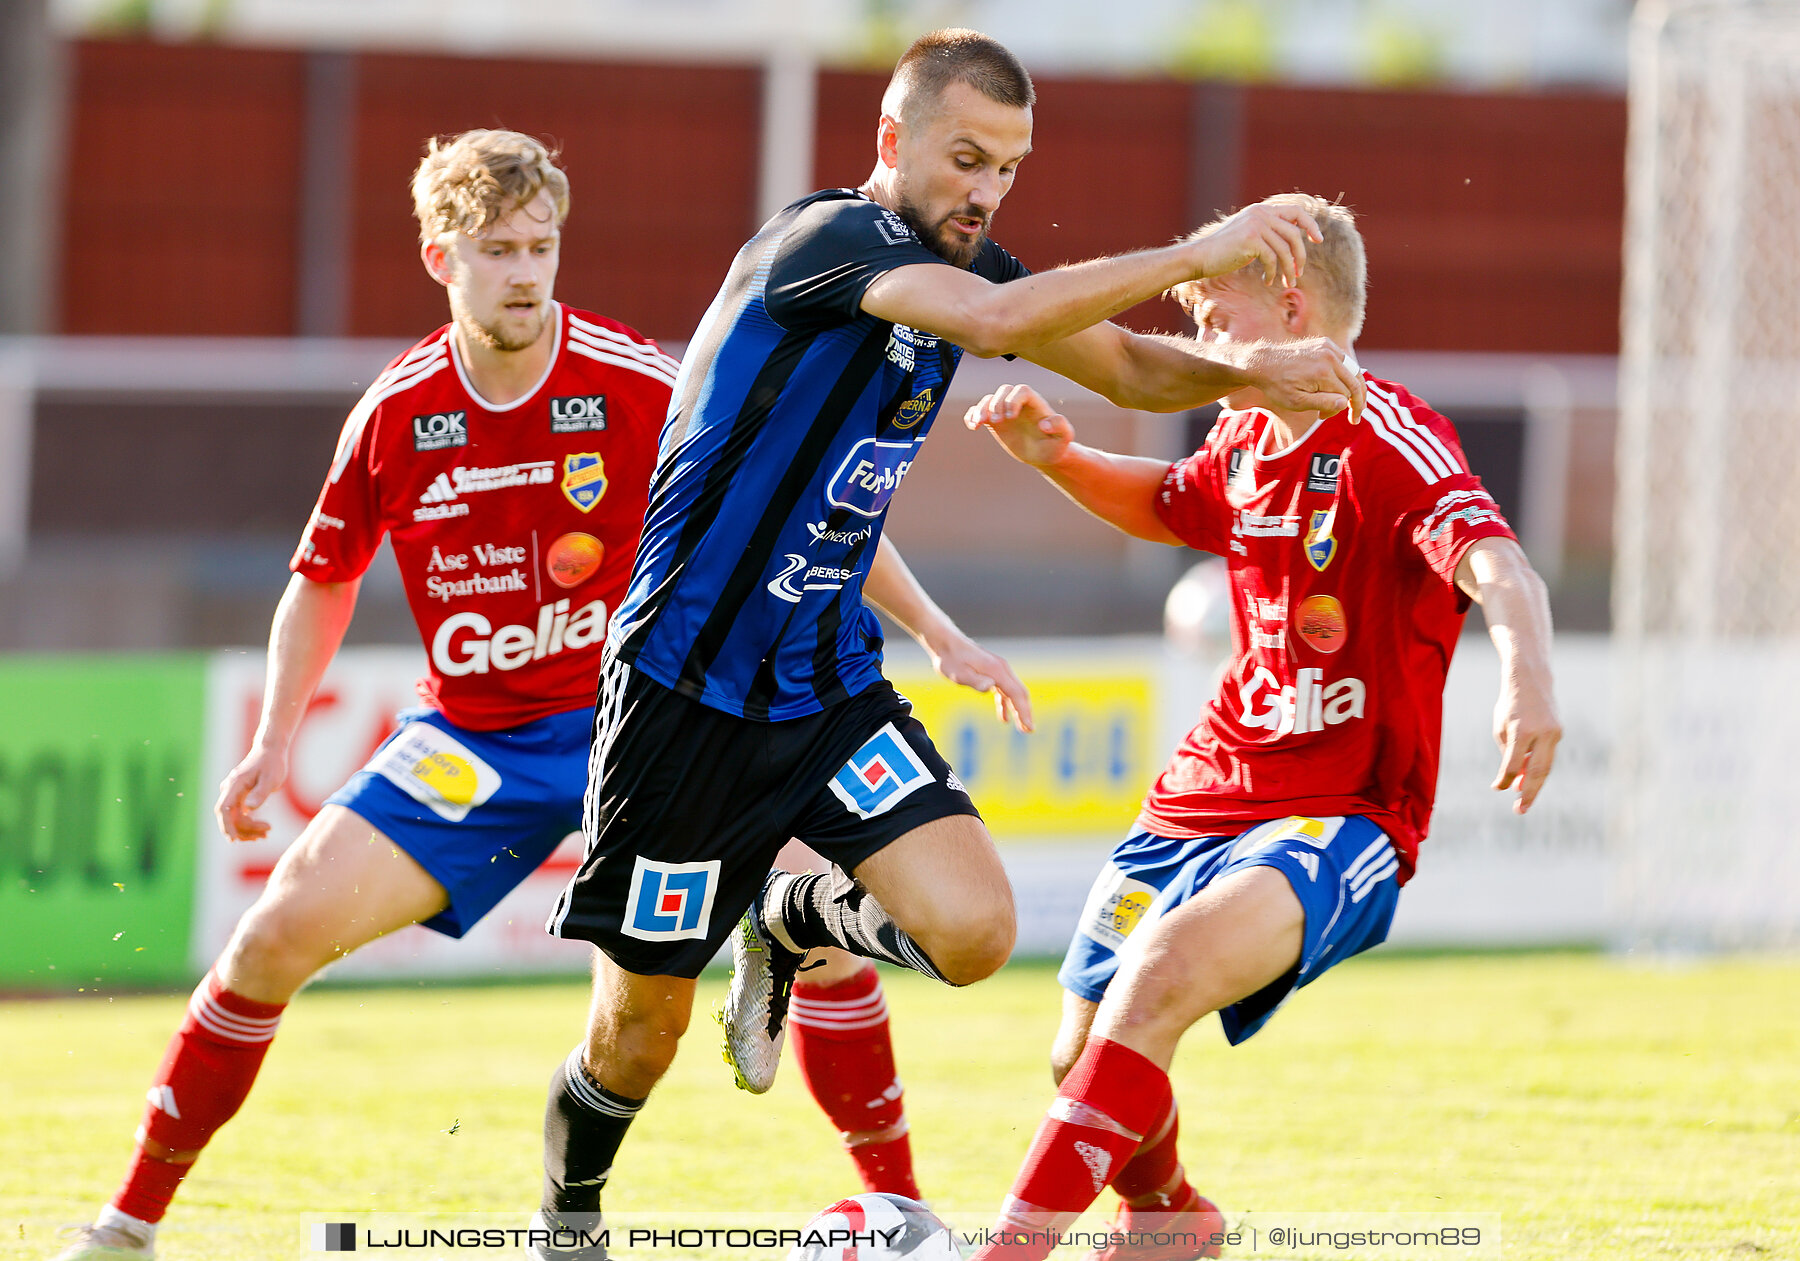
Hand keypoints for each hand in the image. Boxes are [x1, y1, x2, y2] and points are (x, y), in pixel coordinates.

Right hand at [216, 743, 288, 841]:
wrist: (271, 750)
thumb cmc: (273, 763)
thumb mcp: (271, 778)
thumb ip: (260, 793)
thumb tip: (248, 809)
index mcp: (234, 784)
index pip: (224, 809)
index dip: (226, 825)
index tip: (233, 839)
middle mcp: (229, 789)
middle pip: (229, 817)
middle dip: (243, 830)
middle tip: (264, 835)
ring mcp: (232, 793)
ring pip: (234, 818)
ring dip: (248, 829)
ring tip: (266, 833)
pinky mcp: (238, 797)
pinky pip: (239, 814)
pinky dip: (249, 824)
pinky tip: (262, 830)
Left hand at [927, 629, 1033, 732]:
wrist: (946, 643)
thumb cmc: (951, 659)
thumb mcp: (959, 673)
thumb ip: (975, 681)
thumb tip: (990, 687)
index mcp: (997, 671)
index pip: (1016, 694)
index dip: (1023, 712)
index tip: (1028, 728)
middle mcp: (1002, 669)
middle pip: (1020, 693)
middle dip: (1026, 712)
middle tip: (1029, 731)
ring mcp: (998, 670)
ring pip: (1014, 692)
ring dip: (1018, 709)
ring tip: (1022, 727)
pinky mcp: (992, 672)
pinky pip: (1004, 690)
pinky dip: (1007, 704)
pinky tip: (1003, 717)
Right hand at [964, 383, 1073, 467]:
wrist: (1044, 455)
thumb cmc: (1056, 445)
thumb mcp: (1065, 438)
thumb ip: (1061, 426)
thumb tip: (1044, 424)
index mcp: (1035, 403)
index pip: (1022, 390)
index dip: (1014, 400)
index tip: (1011, 417)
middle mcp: (1019, 404)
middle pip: (1003, 390)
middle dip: (997, 404)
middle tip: (997, 422)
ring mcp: (1005, 411)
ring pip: (989, 400)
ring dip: (981, 409)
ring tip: (978, 423)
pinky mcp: (995, 422)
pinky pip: (979, 411)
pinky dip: (972, 416)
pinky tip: (973, 426)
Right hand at [1186, 201, 1322, 286]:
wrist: (1201, 257)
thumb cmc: (1225, 251)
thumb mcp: (1249, 236)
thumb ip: (1269, 233)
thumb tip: (1294, 243)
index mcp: (1262, 210)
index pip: (1296, 211)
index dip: (1311, 225)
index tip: (1318, 240)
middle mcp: (1261, 213)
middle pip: (1295, 233)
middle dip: (1301, 256)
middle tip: (1299, 273)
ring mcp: (1256, 225)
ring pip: (1285, 249)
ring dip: (1288, 269)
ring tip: (1287, 283)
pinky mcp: (1251, 239)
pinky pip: (1272, 259)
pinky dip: (1273, 273)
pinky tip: (1268, 282)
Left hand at [1236, 337, 1365, 419]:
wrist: (1263, 363)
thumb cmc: (1278, 386)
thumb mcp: (1297, 402)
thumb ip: (1323, 402)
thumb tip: (1345, 403)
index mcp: (1324, 373)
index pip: (1346, 395)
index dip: (1341, 409)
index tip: (1325, 416)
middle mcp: (1329, 357)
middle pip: (1355, 382)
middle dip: (1357, 401)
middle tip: (1355, 417)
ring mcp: (1328, 347)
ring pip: (1353, 371)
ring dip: (1353, 387)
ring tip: (1351, 403)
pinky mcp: (1326, 343)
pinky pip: (1344, 360)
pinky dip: (1345, 373)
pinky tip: (1339, 385)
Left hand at [1492, 682, 1559, 813]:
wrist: (1531, 681)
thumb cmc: (1510, 706)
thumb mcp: (1501, 727)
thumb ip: (1508, 754)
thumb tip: (1516, 781)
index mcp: (1522, 730)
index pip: (1513, 763)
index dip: (1505, 779)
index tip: (1497, 788)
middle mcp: (1542, 732)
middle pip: (1538, 771)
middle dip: (1529, 793)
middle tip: (1520, 810)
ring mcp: (1554, 732)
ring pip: (1546, 766)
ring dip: (1535, 784)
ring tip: (1523, 801)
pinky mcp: (1559, 732)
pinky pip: (1548, 756)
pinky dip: (1538, 769)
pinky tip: (1527, 779)